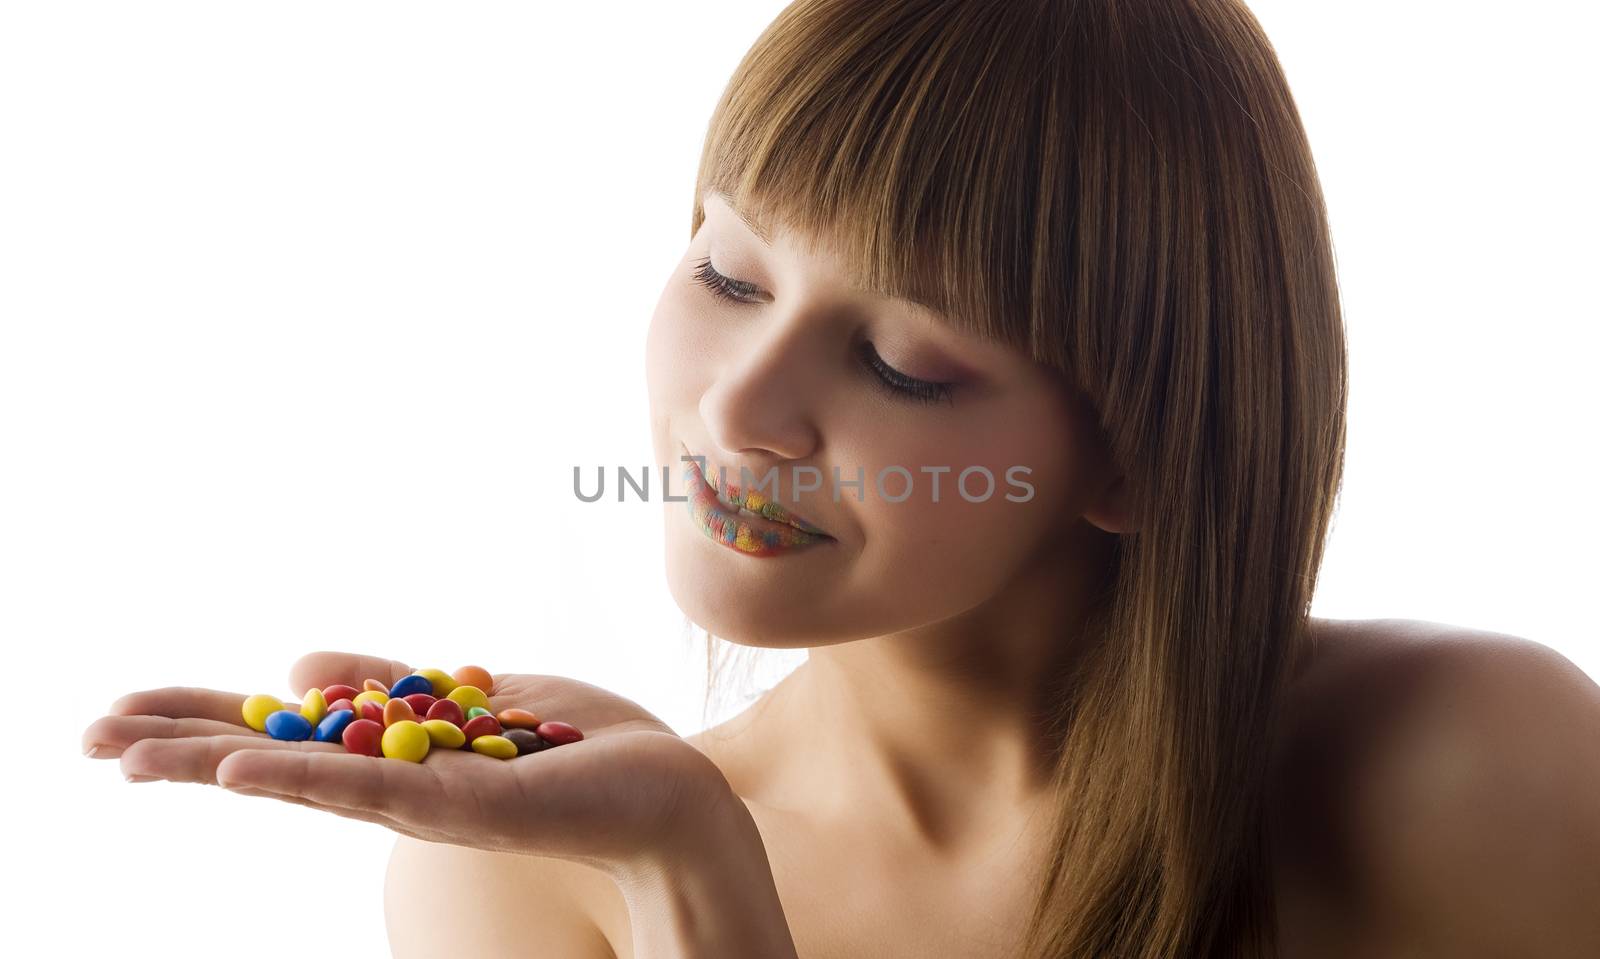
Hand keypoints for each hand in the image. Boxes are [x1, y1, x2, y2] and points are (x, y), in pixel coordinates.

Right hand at [80, 652, 737, 874]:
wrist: (666, 791)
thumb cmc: (576, 748)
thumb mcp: (466, 699)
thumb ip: (384, 684)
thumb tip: (296, 666)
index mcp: (390, 752)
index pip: (276, 732)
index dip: (201, 720)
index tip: (120, 709)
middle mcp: (391, 782)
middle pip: (267, 761)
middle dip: (179, 745)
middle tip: (85, 737)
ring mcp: (421, 799)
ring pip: (299, 780)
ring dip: (212, 764)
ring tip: (126, 754)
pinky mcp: (463, 805)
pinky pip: (372, 791)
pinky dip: (305, 778)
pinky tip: (241, 771)